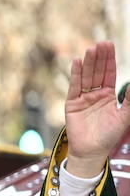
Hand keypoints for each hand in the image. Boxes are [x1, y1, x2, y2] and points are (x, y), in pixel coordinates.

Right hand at [65, 41, 129, 177]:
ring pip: (86, 77)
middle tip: (101, 44)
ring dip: (88, 63)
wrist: (92, 151)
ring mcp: (82, 98)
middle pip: (97, 72)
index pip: (108, 73)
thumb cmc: (109, 136)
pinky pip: (74, 87)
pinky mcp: (72, 104)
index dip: (109, 60)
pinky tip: (76, 62)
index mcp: (108, 95)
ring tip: (90, 50)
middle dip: (99, 58)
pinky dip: (75, 74)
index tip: (109, 45)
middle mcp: (95, 94)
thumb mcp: (124, 115)